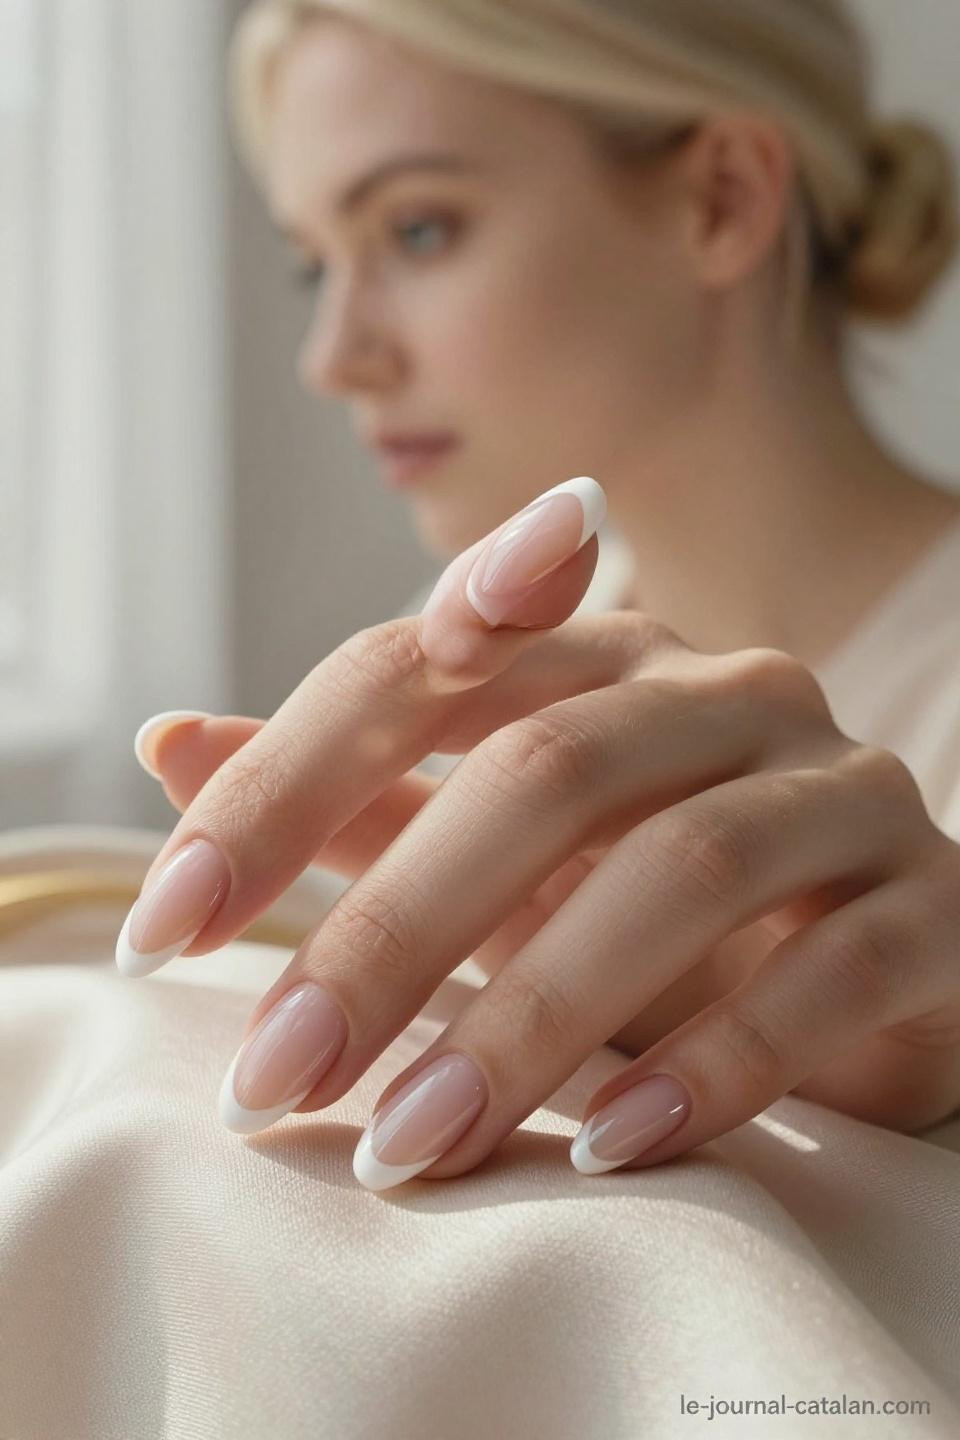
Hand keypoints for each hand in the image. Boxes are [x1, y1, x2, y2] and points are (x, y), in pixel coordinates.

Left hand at [118, 476, 959, 1189]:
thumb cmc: (651, 900)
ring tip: (416, 1138)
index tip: (167, 924)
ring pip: (684, 867)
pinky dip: (712, 1061)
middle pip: (546, 767)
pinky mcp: (934, 905)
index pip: (418, 668)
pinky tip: (609, 1144)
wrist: (867, 960)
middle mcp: (729, 690)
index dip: (282, 782)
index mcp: (604, 651)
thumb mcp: (494, 844)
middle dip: (395, 930)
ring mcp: (842, 788)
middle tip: (280, 1070)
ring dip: (533, 1016)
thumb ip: (355, 795)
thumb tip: (167, 745)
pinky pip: (829, 971)